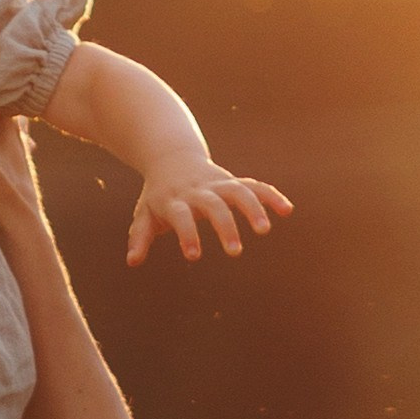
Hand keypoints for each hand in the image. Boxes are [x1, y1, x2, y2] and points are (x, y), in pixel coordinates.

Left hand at [126, 163, 292, 266]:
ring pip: (239, 191)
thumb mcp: (144, 214)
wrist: (171, 158)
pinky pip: (255, 186)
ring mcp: (218, 184)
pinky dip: (270, 196)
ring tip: (264, 230)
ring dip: (253, 208)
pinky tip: (287, 211)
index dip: (187, 235)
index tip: (194, 257)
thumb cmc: (157, 195)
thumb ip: (140, 237)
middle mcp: (198, 190)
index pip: (181, 217)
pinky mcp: (233, 182)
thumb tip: (132, 261)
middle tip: (235, 253)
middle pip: (214, 205)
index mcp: (174, 200)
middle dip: (225, 227)